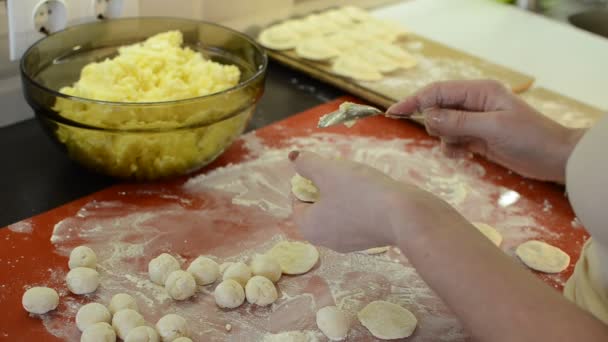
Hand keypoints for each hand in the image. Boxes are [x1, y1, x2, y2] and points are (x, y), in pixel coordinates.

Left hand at [289, 151, 466, 252]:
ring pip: (338, 210)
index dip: (305, 179)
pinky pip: (357, 215)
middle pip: (317, 205)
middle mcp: (326, 240)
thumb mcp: (328, 171)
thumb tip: (294, 157)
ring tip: (357, 178)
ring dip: (344, 192)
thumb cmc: (360, 193)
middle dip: (326, 184)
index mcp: (309, 228)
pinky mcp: (371, 238)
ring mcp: (350, 242)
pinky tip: (373, 191)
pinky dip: (360, 201)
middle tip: (340, 170)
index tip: (322, 166)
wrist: (405, 215)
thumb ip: (307, 163)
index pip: (297, 200)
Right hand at [387, 80, 584, 182]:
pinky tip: (465, 154)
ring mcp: (474, 121)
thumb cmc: (530, 138)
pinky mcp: (476, 137)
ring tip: (464, 148)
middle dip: (435, 124)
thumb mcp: (492, 128)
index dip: (414, 101)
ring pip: (442, 127)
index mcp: (478, 91)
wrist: (555, 158)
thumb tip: (427, 116)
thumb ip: (458, 121)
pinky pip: (451, 140)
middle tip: (452, 138)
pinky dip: (452, 148)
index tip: (394, 113)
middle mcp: (473, 103)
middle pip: (437, 109)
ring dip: (445, 139)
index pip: (437, 92)